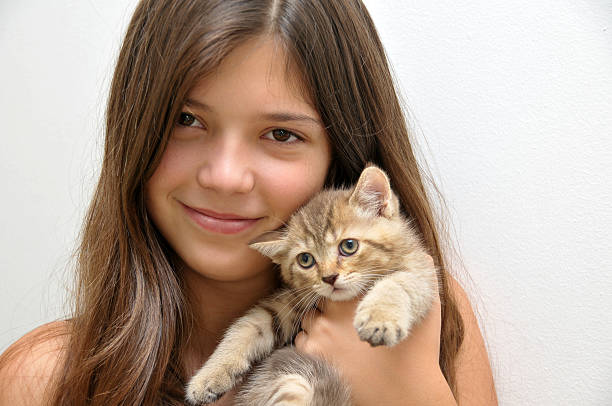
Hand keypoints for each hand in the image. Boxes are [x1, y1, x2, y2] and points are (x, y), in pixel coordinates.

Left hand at [294, 263, 455, 404]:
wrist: (407, 394)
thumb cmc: (416, 353)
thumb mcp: (424, 309)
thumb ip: (422, 276)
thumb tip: (422, 254)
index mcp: (353, 300)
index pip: (334, 286)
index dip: (343, 292)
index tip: (351, 304)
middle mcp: (330, 316)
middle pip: (318, 302)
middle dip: (329, 309)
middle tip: (345, 322)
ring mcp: (318, 338)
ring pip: (308, 321)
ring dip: (319, 325)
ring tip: (339, 338)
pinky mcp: (313, 358)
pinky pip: (301, 342)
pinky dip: (311, 343)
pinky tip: (331, 351)